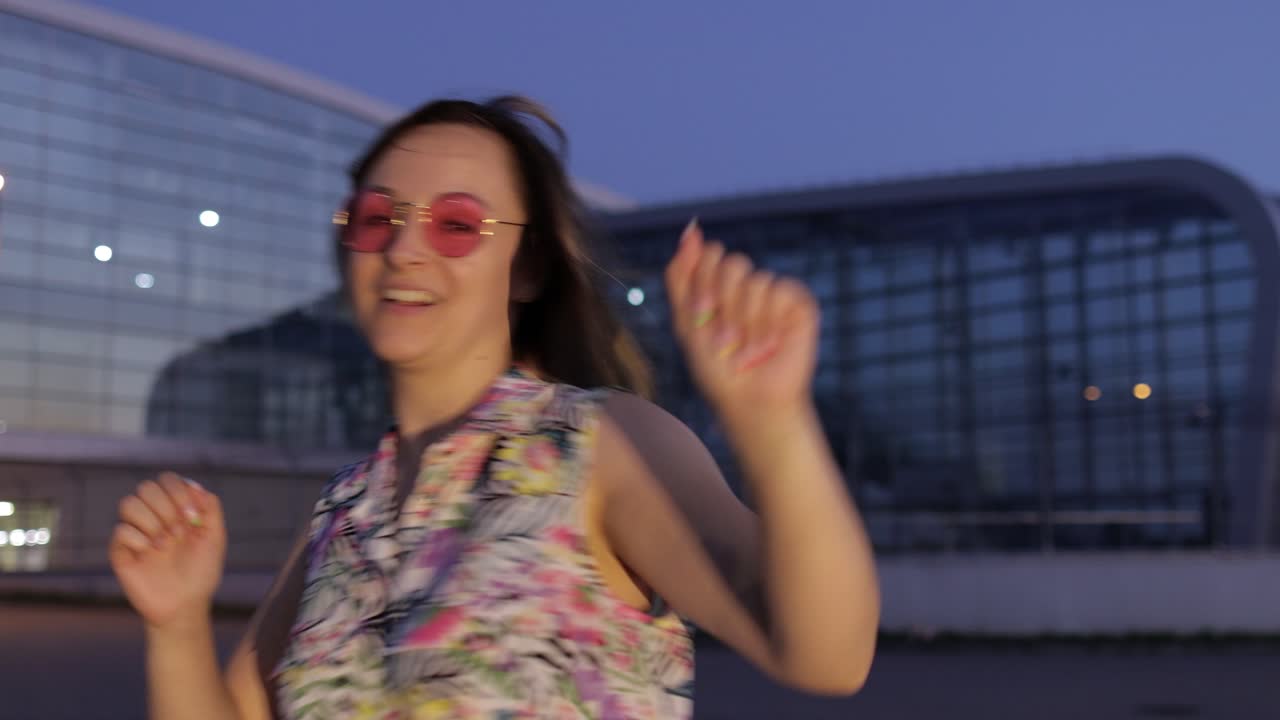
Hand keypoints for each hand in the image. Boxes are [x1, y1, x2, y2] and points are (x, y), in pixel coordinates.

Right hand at [108, 472, 225, 629]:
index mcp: (175, 510)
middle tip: (178, 531)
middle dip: (165, 506)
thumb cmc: (201, 572)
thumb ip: (211, 508)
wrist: (185, 604)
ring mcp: (136, 533)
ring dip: (151, 520)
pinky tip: (150, 552)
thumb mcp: (215, 538)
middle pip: (146, 487)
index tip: (193, 517)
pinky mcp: (121, 552)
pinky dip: (137, 538)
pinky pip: (119, 531)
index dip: (179, 491)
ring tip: (164, 542)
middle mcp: (153, 517)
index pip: (167, 480)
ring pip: (128, 503)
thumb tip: (195, 485)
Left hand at [665, 219, 819, 419]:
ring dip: (744, 321)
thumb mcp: (687, 320)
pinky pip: (780, 289)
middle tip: (722, 338)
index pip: (709, 256)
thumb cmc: (715, 369)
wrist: (748, 401)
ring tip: (745, 349)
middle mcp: (747, 286)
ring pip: (755, 280)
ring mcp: (773, 294)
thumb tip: (690, 228)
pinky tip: (769, 344)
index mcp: (719, 287)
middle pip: (731, 262)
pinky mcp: (798, 305)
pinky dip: (767, 322)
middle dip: (722, 303)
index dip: (702, 283)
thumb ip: (682, 274)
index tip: (701, 313)